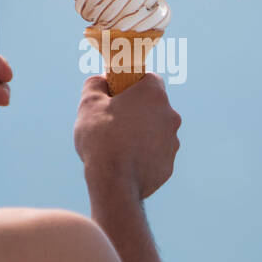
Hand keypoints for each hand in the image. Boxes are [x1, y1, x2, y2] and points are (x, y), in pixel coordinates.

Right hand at [73, 73, 180, 200]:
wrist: (115, 182)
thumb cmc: (102, 138)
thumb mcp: (89, 103)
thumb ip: (95, 84)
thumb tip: (101, 81)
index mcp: (153, 94)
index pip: (149, 78)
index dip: (132, 84)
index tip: (118, 94)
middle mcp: (170, 115)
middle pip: (153, 106)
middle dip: (136, 111)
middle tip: (113, 121)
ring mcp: (172, 141)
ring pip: (155, 131)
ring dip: (141, 133)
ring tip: (118, 145)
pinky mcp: (169, 164)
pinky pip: (155, 154)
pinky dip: (143, 155)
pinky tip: (126, 162)